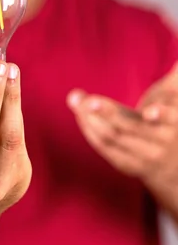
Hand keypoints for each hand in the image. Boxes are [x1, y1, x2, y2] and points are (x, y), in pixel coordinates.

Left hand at [67, 64, 177, 185]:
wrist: (173, 165)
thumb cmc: (170, 119)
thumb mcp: (175, 98)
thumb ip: (176, 78)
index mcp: (175, 123)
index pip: (170, 118)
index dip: (160, 114)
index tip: (149, 112)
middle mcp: (161, 142)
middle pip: (132, 127)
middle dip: (107, 112)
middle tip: (86, 99)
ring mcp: (145, 157)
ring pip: (113, 137)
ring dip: (91, 119)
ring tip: (76, 100)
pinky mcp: (129, 166)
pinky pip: (105, 147)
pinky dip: (90, 130)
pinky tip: (81, 115)